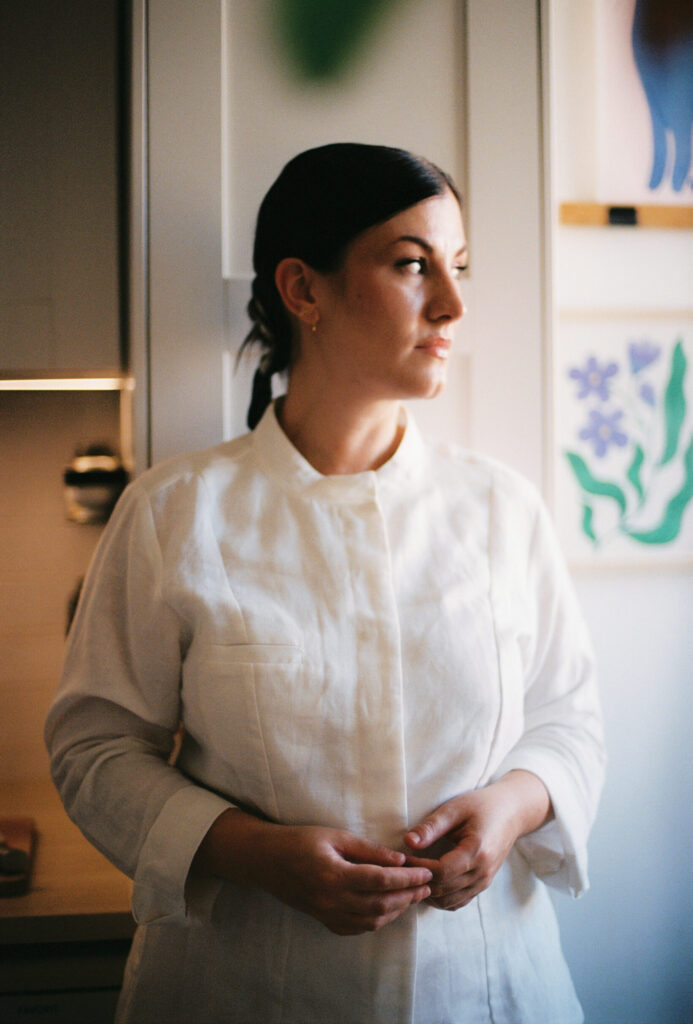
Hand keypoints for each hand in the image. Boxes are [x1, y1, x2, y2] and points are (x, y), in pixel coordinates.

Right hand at [193, 811, 432, 935]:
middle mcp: (332, 900)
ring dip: (396, 910)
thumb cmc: (300, 840)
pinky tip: (388, 909)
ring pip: (371, 921)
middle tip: (427, 887)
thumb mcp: (335, 835)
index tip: (426, 873)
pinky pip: (356, 928)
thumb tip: (399, 859)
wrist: (266, 860)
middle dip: (408, 896)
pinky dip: (377, 920)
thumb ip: (368, 850)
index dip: (407, 878)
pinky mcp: (323, 920)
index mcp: (335, 875)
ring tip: (412, 896)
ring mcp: (326, 914)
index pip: (381, 880)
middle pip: (380, 905)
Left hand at [403, 771, 551, 910]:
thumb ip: (431, 827)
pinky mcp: (482, 885)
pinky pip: (458, 902)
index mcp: (476, 852)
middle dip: (418, 882)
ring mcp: (484, 882)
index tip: (400, 858)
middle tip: (399, 871)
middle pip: (442, 890)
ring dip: (427, 893)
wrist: (512, 813)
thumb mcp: (454, 809)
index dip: (417, 868)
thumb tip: (407, 842)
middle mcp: (482, 873)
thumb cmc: (481, 805)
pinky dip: (440, 898)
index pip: (440, 872)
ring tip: (410, 877)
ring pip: (449, 901)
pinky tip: (427, 884)